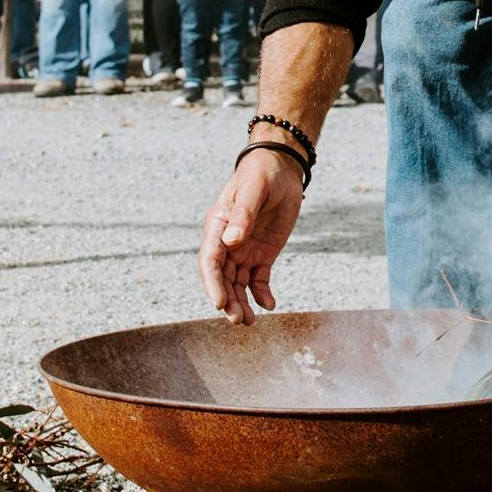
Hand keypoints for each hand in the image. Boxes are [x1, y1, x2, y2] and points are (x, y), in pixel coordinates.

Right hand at [200, 144, 308, 319]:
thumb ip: (243, 214)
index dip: (212, 284)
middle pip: (222, 278)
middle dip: (228, 301)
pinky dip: (262, 294)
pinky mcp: (262, 255)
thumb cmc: (262, 172)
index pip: (210, 261)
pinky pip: (259, 280)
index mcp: (217, 226)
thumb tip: (231, 242)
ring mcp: (244, 250)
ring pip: (238, 284)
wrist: (282, 168)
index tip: (219, 304)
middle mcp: (226, 242)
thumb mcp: (254, 188)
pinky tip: (269, 304)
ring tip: (249, 322)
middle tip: (238, 320)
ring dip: (241, 303)